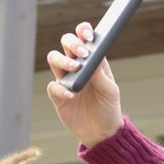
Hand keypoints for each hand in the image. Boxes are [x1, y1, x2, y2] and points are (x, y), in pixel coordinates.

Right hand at [45, 22, 122, 147]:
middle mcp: (77, 66)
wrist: (102, 131)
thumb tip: (93, 60)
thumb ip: (102, 76)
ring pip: (54, 58)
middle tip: (82, 53)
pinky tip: (72, 95)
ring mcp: (66, 80)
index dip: (83, 31)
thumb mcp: (111, 91)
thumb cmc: (109, 107)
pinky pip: (53, 86)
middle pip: (66, 44)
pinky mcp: (58, 96)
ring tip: (75, 69)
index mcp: (92, 61)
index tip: (88, 34)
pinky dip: (61, 89)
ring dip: (62, 61)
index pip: (84, 39)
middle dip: (72, 43)